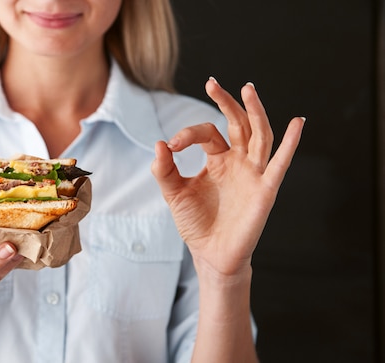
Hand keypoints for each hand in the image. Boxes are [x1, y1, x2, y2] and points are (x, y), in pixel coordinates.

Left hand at [151, 77, 303, 277]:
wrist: (210, 254)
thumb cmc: (196, 223)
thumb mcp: (174, 193)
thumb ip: (165, 170)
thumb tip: (159, 143)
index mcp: (218, 160)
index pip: (208, 134)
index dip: (188, 134)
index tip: (172, 145)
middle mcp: (238, 161)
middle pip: (238, 124)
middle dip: (226, 103)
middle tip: (212, 83)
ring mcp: (253, 173)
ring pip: (259, 135)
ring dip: (255, 112)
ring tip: (248, 89)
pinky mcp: (265, 189)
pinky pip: (280, 163)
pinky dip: (290, 143)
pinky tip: (297, 123)